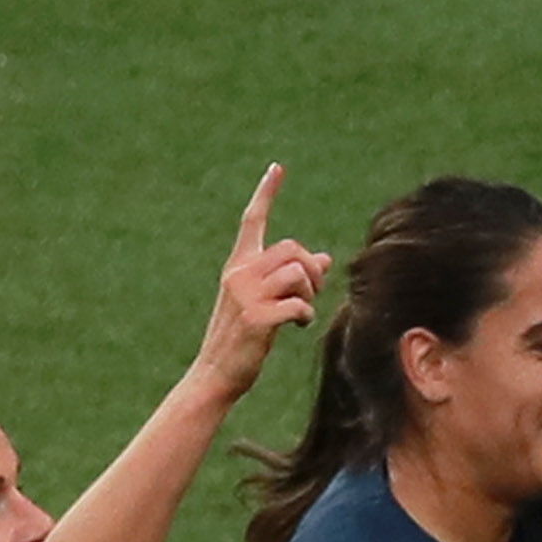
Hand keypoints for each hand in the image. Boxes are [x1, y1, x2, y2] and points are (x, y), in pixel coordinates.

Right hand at [197, 167, 330, 393]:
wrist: (217, 373)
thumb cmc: (244, 338)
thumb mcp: (267, 302)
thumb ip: (292, 278)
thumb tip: (324, 258)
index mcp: (238, 265)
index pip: (252, 220)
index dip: (266, 193)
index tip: (278, 168)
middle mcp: (238, 273)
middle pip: (290, 248)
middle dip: (310, 269)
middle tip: (312, 293)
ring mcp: (245, 294)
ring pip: (297, 272)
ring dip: (310, 292)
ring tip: (302, 312)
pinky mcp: (256, 318)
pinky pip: (298, 303)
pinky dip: (306, 314)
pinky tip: (298, 325)